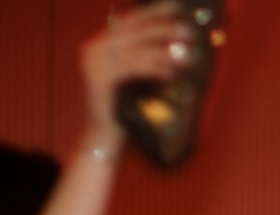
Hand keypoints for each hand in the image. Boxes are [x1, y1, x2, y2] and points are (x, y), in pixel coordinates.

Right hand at [82, 3, 192, 146]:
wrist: (106, 136)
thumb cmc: (127, 109)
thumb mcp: (139, 78)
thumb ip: (149, 59)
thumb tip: (180, 45)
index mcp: (101, 44)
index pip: (128, 21)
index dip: (152, 12)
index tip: (176, 7)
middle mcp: (93, 49)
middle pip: (130, 30)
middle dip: (160, 27)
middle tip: (186, 30)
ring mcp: (92, 64)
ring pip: (132, 48)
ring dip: (161, 49)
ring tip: (185, 54)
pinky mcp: (97, 80)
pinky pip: (130, 68)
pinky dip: (152, 68)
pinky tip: (170, 72)